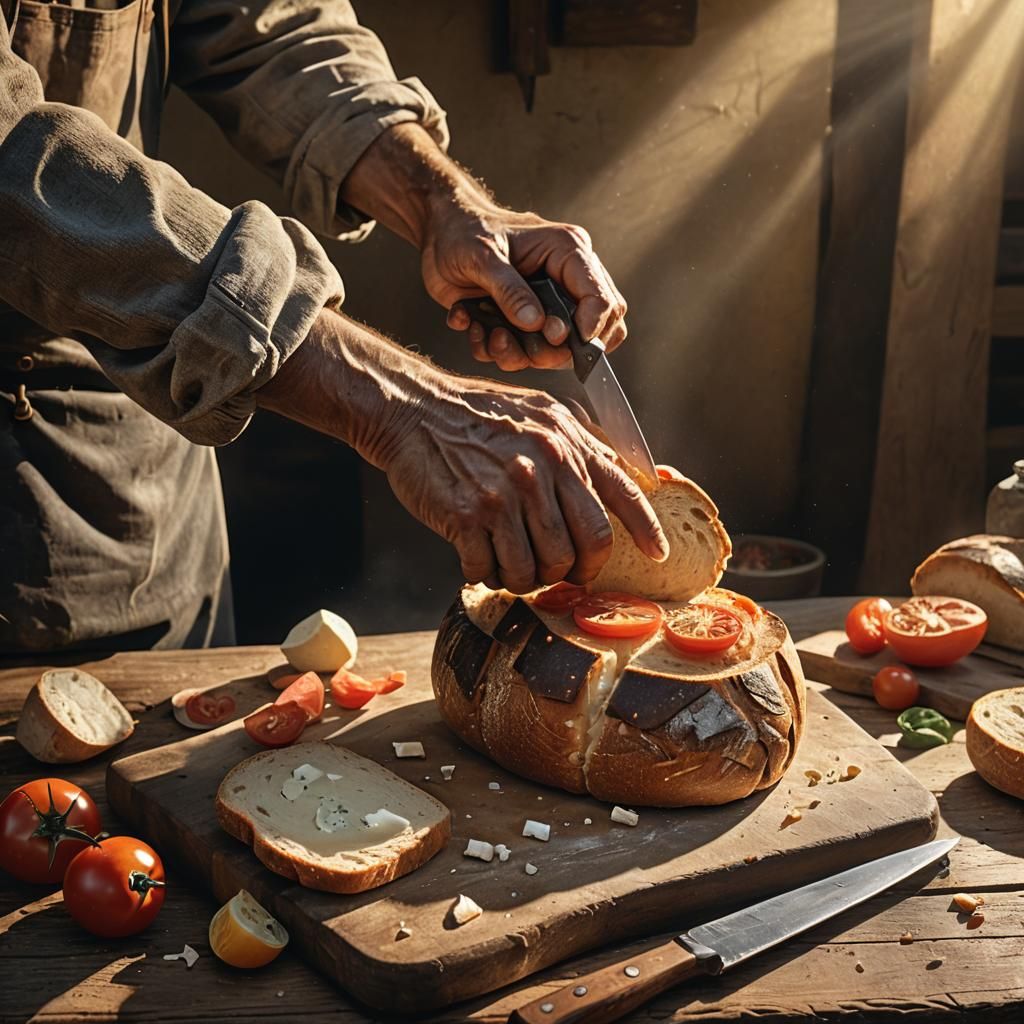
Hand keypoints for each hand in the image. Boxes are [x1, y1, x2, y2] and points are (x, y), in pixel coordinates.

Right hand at [256, 309, 665, 591]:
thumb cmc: (479, 417)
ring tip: (510, 564)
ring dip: (525, 579)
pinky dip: (486, 575)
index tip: (657, 554)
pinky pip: (490, 572)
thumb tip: (629, 475)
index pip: (622, 495)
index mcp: (566, 443)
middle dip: (574, 570)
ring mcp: (505, 494)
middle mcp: (542, 467)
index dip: (645, 531)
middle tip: (558, 571)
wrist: (413, 411)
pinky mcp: (467, 515)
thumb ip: (582, 445)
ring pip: (538, 570)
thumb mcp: (541, 414)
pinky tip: (478, 559)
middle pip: (584, 547)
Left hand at [424, 198, 627, 372]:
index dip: (589, 329)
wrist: (437, 235)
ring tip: (490, 336)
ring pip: (556, 351)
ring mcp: (545, 304)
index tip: (557, 341)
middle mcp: (564, 281)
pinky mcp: (523, 322)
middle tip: (519, 344)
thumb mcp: (482, 256)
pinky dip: (499, 351)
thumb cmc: (462, 232)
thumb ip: (510, 291)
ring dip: (520, 354)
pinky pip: (526, 353)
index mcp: (568, 253)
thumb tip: (538, 325)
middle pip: (590, 333)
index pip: (603, 300)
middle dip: (553, 350)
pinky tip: (475, 328)